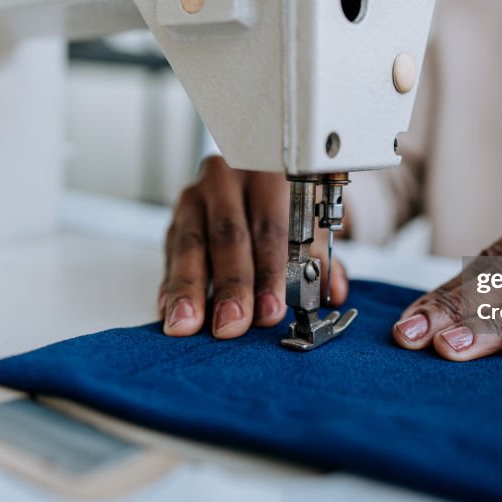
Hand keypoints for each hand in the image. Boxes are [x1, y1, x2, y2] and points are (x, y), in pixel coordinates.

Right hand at [160, 156, 348, 338]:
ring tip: (186, 323)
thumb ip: (321, 259)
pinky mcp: (174, 221)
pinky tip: (168, 311)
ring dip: (189, 289)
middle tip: (231, 325)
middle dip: (231, 286)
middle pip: (228, 237)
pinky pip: (169, 254)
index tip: (270, 310)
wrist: (255, 184)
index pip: (271, 228)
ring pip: (190, 244)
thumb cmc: (287, 210)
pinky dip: (169, 285)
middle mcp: (227, 181)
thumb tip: (332, 291)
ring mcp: (195, 198)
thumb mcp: (311, 225)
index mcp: (268, 176)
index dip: (271, 273)